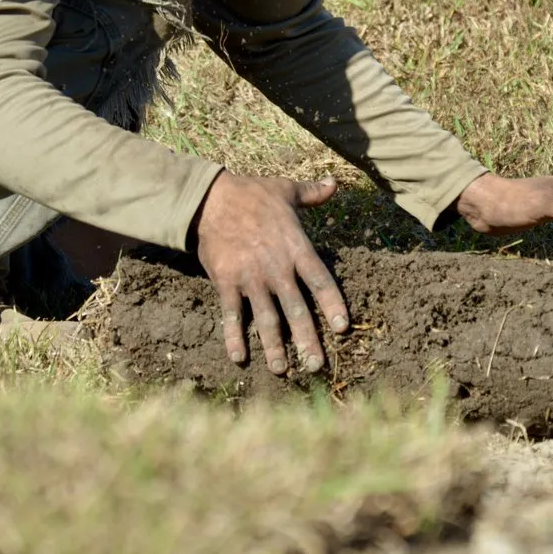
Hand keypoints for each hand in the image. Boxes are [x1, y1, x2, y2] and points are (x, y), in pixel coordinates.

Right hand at [194, 171, 347, 374]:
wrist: (210, 198)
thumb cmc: (252, 193)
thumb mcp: (286, 190)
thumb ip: (312, 193)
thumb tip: (334, 183)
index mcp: (296, 247)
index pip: (321, 281)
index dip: (333, 305)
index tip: (342, 329)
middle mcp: (277, 268)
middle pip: (297, 310)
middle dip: (307, 340)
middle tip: (317, 366)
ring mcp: (251, 277)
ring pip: (267, 319)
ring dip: (274, 347)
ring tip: (283, 370)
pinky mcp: (226, 282)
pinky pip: (232, 315)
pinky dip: (235, 337)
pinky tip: (239, 358)